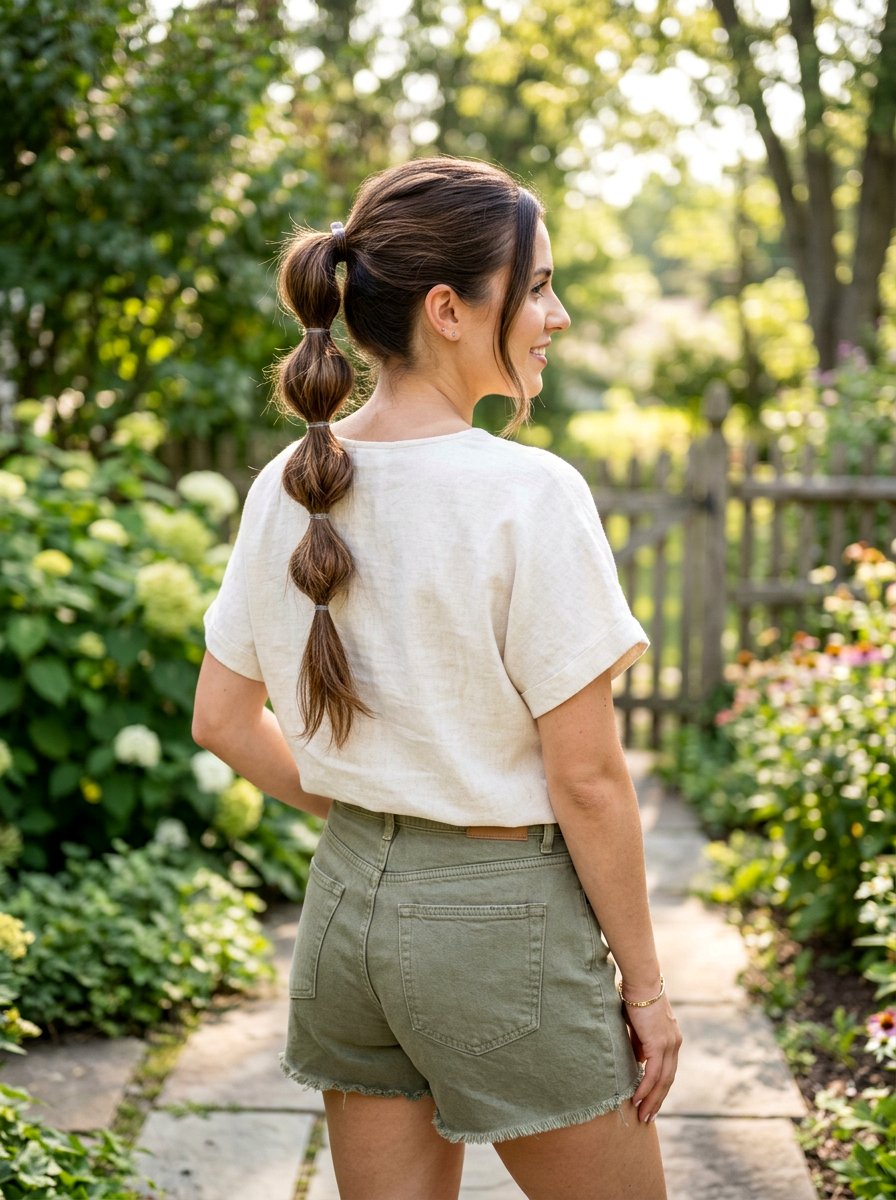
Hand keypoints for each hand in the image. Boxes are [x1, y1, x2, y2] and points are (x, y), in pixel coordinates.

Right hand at [624, 997, 681, 1123]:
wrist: (641, 982)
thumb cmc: (636, 998)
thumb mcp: (639, 1025)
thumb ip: (641, 1043)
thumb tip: (638, 1059)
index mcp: (672, 1039)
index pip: (668, 1070)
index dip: (660, 1088)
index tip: (651, 1102)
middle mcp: (675, 1044)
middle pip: (668, 1080)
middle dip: (657, 1101)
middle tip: (648, 1117)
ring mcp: (669, 1045)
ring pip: (662, 1081)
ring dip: (652, 1100)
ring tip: (642, 1115)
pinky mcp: (659, 1043)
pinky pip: (653, 1073)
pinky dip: (645, 1087)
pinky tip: (637, 1098)